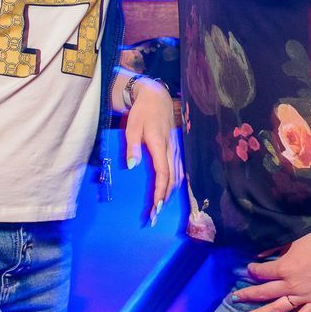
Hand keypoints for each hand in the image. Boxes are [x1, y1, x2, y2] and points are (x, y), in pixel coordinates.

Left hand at [125, 78, 182, 223]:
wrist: (156, 97)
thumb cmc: (142, 112)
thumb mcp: (132, 127)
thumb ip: (132, 147)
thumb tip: (131, 166)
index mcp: (160, 145)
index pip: (163, 174)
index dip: (161, 192)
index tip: (156, 207)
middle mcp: (171, 149)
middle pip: (172, 179)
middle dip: (165, 198)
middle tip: (156, 215)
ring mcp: (175, 149)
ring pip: (178, 175)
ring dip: (171, 192)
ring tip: (161, 207)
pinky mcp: (175, 148)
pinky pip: (179, 169)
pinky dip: (175, 183)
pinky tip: (170, 191)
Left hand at [233, 228, 310, 311]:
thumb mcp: (293, 241)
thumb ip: (275, 250)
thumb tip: (259, 257)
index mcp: (284, 268)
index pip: (261, 273)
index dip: (252, 271)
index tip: (248, 270)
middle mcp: (291, 285)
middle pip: (263, 293)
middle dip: (247, 295)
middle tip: (234, 299)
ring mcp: (304, 297)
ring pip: (277, 309)